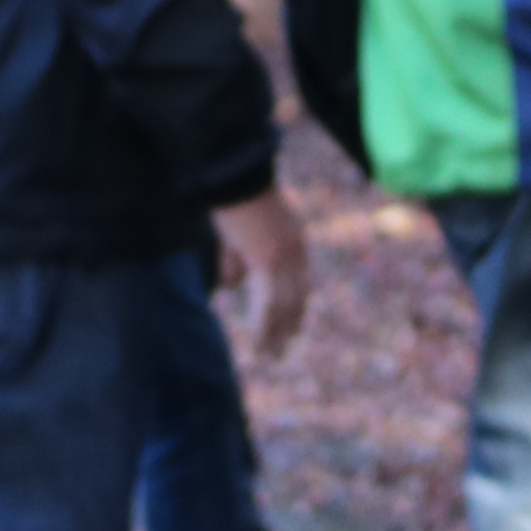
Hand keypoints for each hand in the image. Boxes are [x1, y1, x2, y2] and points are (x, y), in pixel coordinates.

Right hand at [218, 189, 310, 363]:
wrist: (235, 174)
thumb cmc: (232, 195)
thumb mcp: (236, 232)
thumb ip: (236, 260)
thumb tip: (233, 286)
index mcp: (293, 238)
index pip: (299, 280)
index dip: (295, 305)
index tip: (291, 326)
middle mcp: (295, 249)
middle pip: (297, 296)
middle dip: (289, 324)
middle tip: (282, 349)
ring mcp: (284, 256)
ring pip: (284, 305)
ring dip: (276, 333)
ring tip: (270, 355)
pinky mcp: (268, 260)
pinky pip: (268, 302)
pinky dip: (263, 325)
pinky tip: (258, 343)